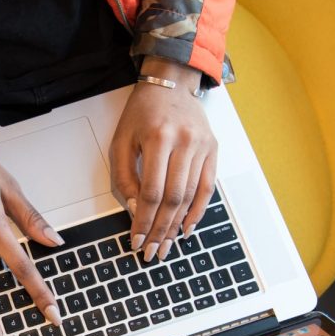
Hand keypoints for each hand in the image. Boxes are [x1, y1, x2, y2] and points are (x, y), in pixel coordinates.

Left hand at [110, 57, 216, 261]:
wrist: (171, 84)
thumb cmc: (141, 114)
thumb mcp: (120, 142)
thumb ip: (124, 177)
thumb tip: (134, 210)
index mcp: (159, 138)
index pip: (151, 192)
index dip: (143, 220)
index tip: (137, 239)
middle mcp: (185, 142)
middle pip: (173, 198)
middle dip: (161, 230)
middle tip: (152, 251)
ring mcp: (203, 146)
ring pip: (190, 196)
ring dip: (177, 226)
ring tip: (166, 245)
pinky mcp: (213, 150)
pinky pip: (207, 188)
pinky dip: (198, 211)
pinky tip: (187, 228)